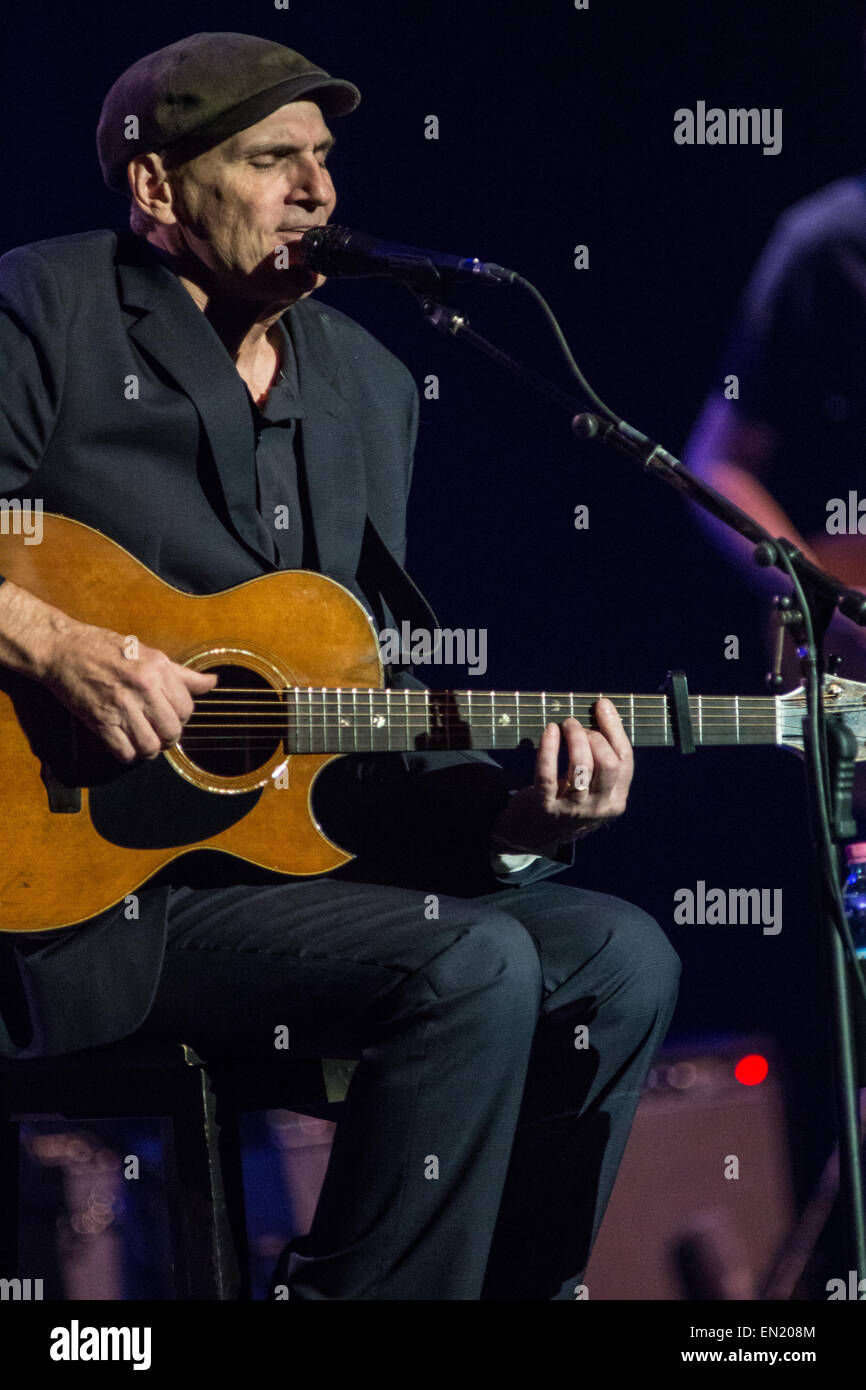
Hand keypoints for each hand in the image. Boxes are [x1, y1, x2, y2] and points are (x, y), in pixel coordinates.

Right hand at [42, 618, 216, 764]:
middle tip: (156, 731)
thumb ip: (182, 674)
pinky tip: (124, 743)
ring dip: (148, 749)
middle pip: (172, 731)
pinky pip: (125, 752)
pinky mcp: (101, 720)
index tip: (168, 715)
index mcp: (159, 668)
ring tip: (141, 739)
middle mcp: (144, 687)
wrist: (64, 649)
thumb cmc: (106, 649)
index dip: (180, 717)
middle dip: (167, 736)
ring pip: (151, 746)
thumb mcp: (149, 654)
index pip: (187, 708)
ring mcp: (122, 705)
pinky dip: (127, 754)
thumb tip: (212, 682)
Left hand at [491, 699, 633, 854]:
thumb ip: (602, 759)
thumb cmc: (568, 799)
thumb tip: (604, 710)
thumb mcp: (594, 787)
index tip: (602, 705)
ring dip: (574, 738)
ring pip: (582, 767)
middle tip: (577, 725)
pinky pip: (549, 774)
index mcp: (616, 799)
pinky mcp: (546, 806)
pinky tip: (548, 731)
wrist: (535, 834)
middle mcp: (598, 807)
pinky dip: (548, 749)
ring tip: (566, 724)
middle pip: (608, 763)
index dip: (614, 729)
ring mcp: (573, 808)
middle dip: (594, 736)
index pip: (624, 760)